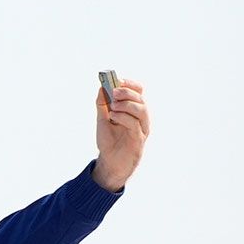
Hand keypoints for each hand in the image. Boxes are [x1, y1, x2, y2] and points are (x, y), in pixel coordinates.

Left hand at [95, 75, 149, 190]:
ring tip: (112, 106)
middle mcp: (141, 117)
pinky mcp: (139, 139)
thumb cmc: (109, 141)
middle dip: (127, 93)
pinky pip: (135, 124)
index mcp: (134, 110)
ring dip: (126, 104)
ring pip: (141, 109)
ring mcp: (142, 128)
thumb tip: (101, 87)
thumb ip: (102, 104)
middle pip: (140, 98)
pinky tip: (113, 117)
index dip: (130, 84)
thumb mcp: (103, 120)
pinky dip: (124, 117)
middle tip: (114, 92)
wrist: (109, 163)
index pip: (138, 91)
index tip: (117, 80)